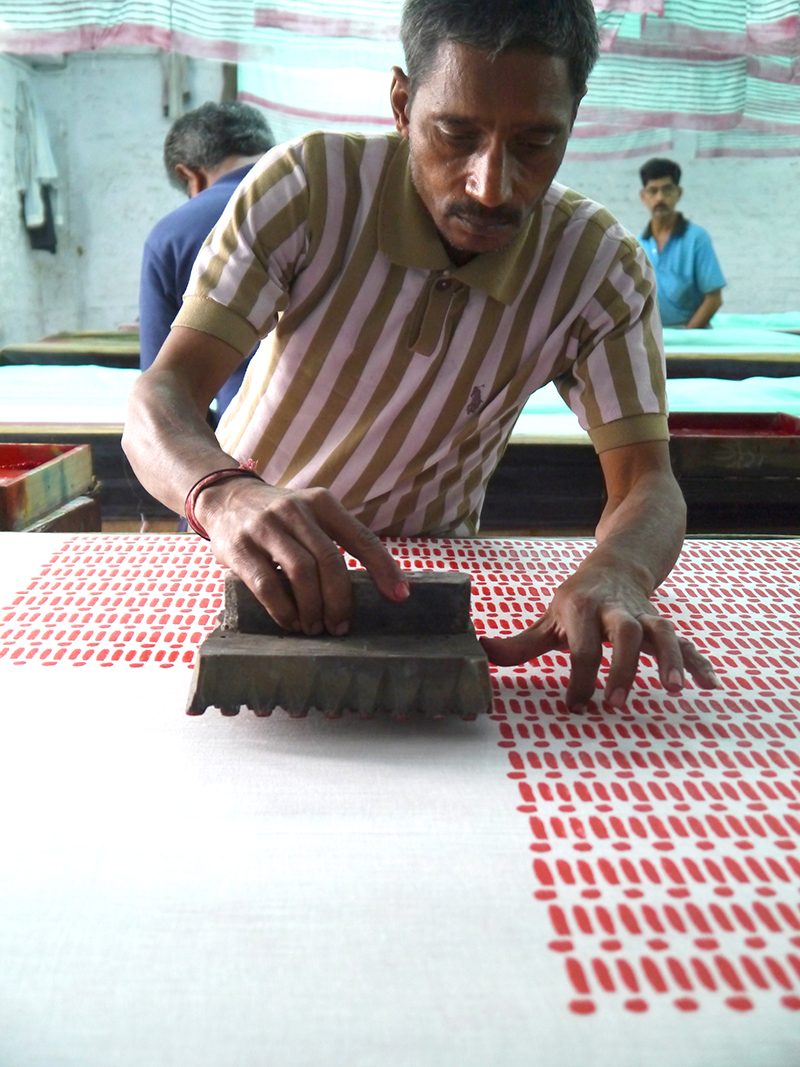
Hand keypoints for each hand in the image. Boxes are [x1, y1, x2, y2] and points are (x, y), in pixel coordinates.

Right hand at [196, 477, 409, 634]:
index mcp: (322, 502)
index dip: (384, 568)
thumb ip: (337, 539)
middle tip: (341, 626)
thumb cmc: (280, 516)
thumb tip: (376, 584)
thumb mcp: (312, 514)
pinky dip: (283, 609)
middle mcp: (295, 510)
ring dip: (313, 607)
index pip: (361, 538)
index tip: (400, 596)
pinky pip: (267, 584)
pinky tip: (291, 622)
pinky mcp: (239, 547)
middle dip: (340, 599)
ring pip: (300, 573)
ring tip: (315, 627)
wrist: (224, 496)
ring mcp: (265, 526)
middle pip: (329, 560)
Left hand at [480, 560, 719, 711]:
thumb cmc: (577, 602)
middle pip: (624, 631)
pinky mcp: (662, 626)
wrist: (616, 565)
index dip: (578, 676)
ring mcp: (644, 617)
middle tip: (617, 702)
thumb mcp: (548, 618)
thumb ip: (519, 644)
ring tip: (675, 691)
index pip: (582, 645)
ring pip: (662, 632)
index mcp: (583, 610)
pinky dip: (699, 662)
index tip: (575, 705)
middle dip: (622, 665)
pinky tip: (710, 685)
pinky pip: (686, 643)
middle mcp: (616, 610)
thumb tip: (481, 653)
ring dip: (669, 660)